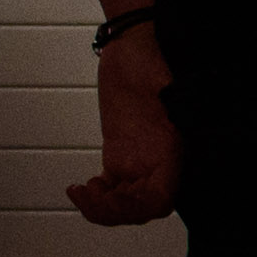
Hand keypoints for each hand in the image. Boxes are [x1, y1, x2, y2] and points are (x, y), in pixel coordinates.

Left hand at [68, 26, 178, 225]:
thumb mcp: (161, 83)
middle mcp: (161, 162)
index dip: (138, 207)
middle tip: (88, 194)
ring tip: (81, 192)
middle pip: (142, 209)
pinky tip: (83, 188)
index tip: (113, 194)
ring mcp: (141, 162)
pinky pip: (114, 191)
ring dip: (103, 209)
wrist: (132, 46)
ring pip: (127, 205)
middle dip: (114, 211)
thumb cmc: (149, 59)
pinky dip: (98, 198)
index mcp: (173, 150)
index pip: (162, 198)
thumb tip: (174, 128)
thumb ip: (171, 106)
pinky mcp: (123, 156)